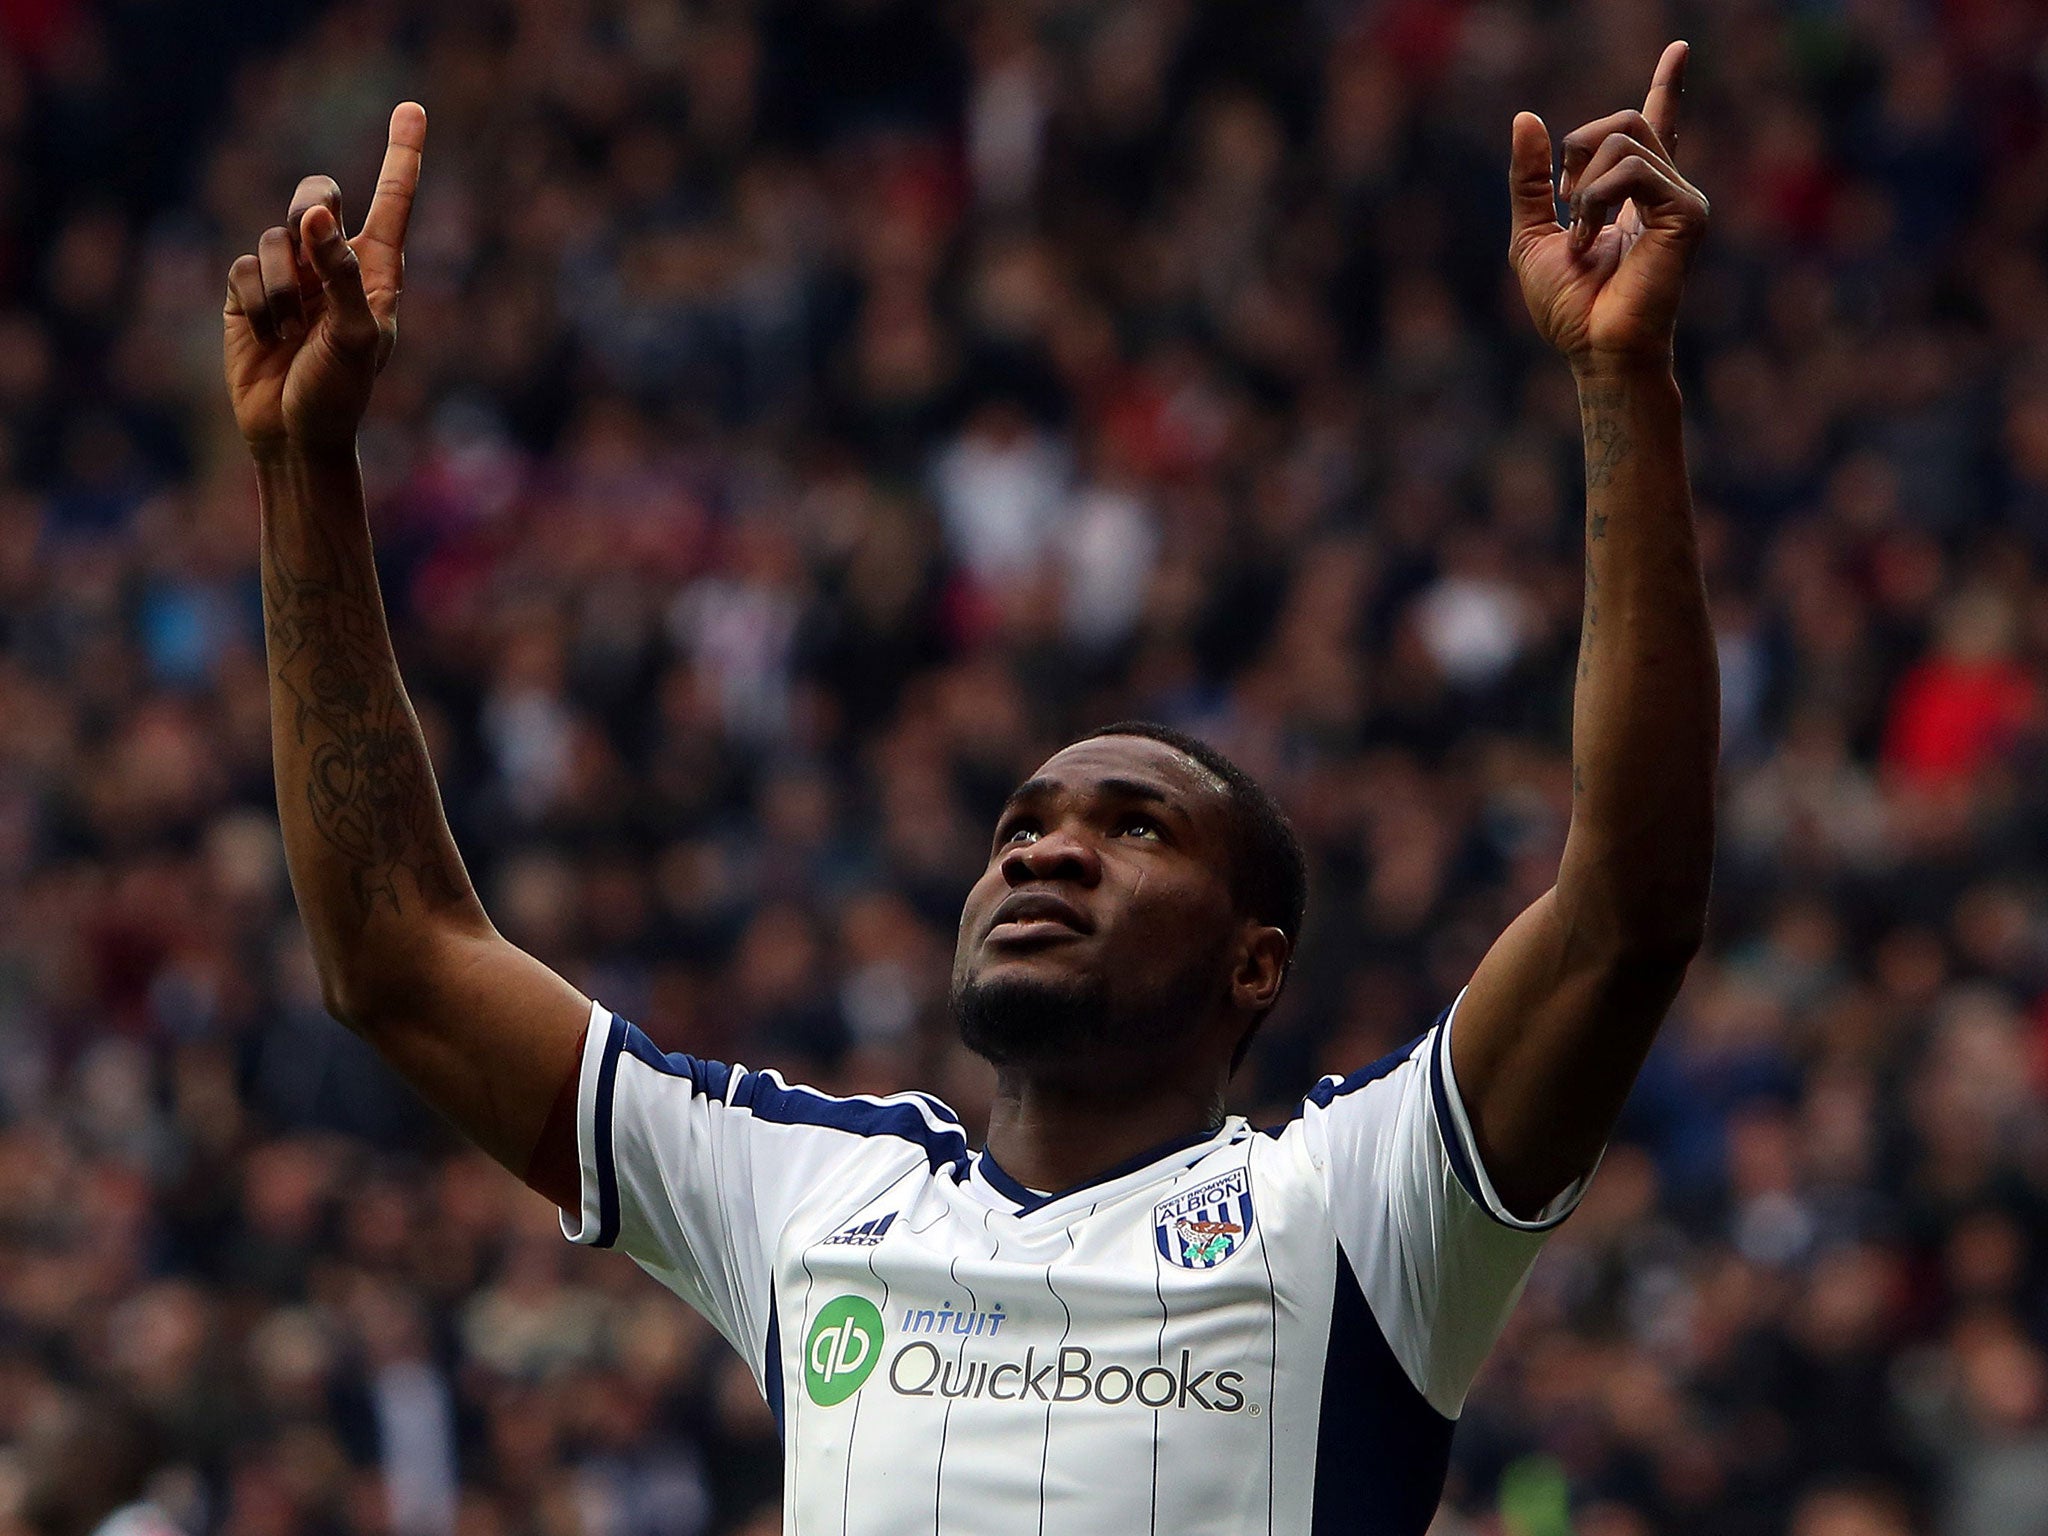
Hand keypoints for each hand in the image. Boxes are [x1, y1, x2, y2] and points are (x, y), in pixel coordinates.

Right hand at [223, 103, 424, 453]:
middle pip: (319, 195)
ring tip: (292, 334)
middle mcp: (334, 265)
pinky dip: (255, 304)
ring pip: (275, 237)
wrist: (293, 436)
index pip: (393, 203)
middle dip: (311, 208)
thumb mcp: (354, 337)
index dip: (402, 155)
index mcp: (378, 272)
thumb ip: (339, 273)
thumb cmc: (340, 394)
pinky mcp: (248, 293)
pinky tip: (266, 338)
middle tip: (311, 234)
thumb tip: (316, 216)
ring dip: (282, 289)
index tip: (413, 107)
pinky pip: (243, 267)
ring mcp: (291, 276)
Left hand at [1509, 43, 1706, 371]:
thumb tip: (1526, 117)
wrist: (1594, 350)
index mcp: (1634, 193)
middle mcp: (1664, 189)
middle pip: (1624, 119)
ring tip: (1581, 235)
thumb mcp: (1531, 234)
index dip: (1666, 85)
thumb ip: (1529, 180)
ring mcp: (1681, 198)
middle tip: (1566, 204)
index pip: (1655, 126)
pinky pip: (1631, 169)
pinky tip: (1593, 240)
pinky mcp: (1688, 211)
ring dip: (1582, 186)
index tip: (1680, 48)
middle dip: (1577, 149)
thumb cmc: (1568, 308)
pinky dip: (1595, 200)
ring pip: (1623, 137)